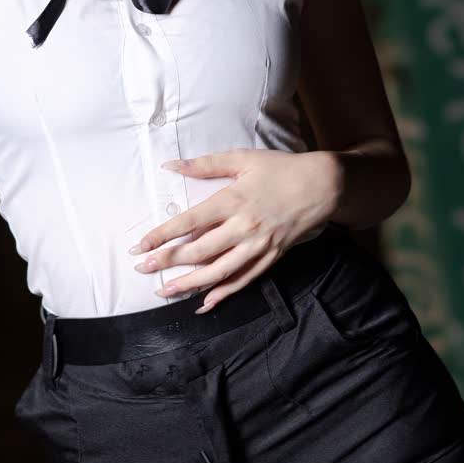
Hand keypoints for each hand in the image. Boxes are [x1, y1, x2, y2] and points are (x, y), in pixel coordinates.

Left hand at [128, 149, 340, 313]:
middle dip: (168, 262)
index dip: (162, 236)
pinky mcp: (271, 257)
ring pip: (219, 272)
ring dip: (189, 284)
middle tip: (142, 270)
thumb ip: (205, 164)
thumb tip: (171, 165)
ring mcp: (258, 246)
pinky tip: (205, 303)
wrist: (323, 186)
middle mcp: (243, 227)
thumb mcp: (242, 159)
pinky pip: (244, 280)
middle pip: (199, 251)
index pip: (188, 222)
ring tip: (165, 292)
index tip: (140, 247)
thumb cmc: (281, 169)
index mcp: (233, 201)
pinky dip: (223, 294)